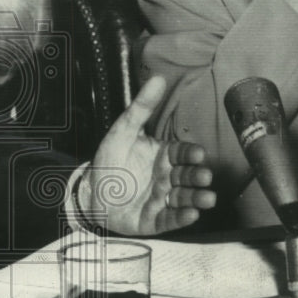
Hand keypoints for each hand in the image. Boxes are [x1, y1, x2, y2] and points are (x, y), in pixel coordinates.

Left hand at [83, 76, 215, 234]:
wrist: (91, 192)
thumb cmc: (110, 159)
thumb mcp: (123, 130)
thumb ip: (142, 107)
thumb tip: (158, 78)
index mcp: (164, 156)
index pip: (183, 153)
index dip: (191, 155)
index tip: (199, 154)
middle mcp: (167, 177)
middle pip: (188, 176)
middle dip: (198, 177)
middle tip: (205, 176)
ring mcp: (163, 199)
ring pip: (184, 198)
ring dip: (197, 198)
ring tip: (206, 198)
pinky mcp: (155, 219)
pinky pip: (170, 219)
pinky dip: (182, 217)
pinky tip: (191, 214)